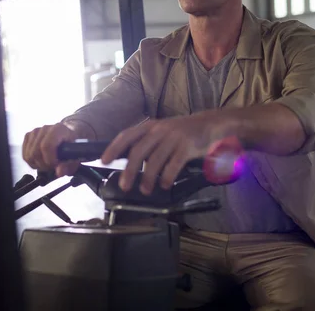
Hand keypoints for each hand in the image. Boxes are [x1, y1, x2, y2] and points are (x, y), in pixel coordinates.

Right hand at [22, 123, 79, 176]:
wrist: (66, 136)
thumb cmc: (71, 146)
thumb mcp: (75, 157)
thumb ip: (69, 166)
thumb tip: (59, 172)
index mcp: (58, 129)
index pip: (46, 146)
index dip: (49, 160)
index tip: (55, 165)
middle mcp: (45, 128)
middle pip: (35, 153)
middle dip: (44, 165)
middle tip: (52, 166)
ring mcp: (35, 132)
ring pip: (28, 156)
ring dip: (38, 164)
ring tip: (48, 163)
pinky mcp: (28, 136)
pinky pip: (25, 155)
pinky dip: (32, 162)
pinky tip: (41, 160)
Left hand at [101, 113, 229, 194]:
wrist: (211, 124)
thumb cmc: (183, 131)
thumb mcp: (162, 132)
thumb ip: (147, 144)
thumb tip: (131, 163)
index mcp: (150, 126)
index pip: (126, 135)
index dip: (114, 148)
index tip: (104, 160)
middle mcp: (159, 130)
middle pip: (138, 151)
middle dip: (129, 170)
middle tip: (124, 186)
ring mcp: (173, 138)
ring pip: (154, 160)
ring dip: (147, 178)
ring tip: (145, 190)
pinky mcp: (187, 147)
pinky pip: (173, 165)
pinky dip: (166, 177)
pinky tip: (164, 185)